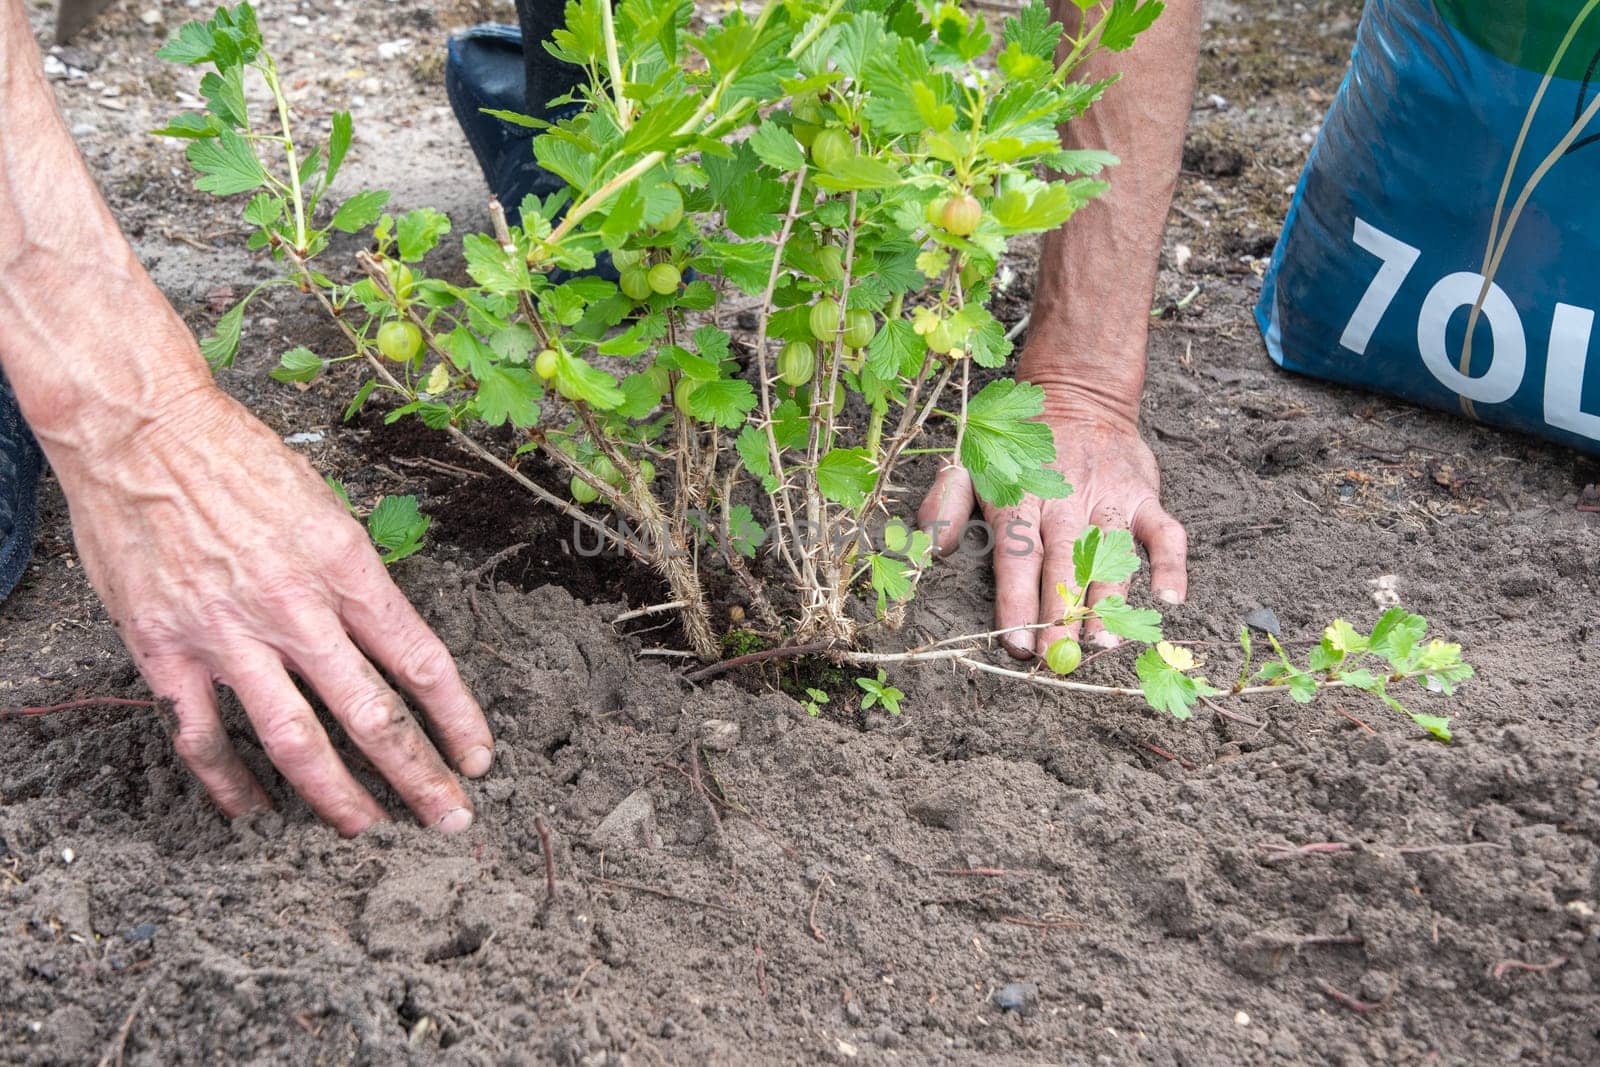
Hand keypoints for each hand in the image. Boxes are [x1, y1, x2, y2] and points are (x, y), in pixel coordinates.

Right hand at [52, 386, 492, 833]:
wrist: (141, 431)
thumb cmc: (240, 459)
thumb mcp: (326, 506)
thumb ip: (356, 577)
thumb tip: (389, 638)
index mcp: (345, 566)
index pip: (421, 661)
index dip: (457, 719)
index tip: (479, 758)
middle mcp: (295, 608)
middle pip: (372, 715)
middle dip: (419, 775)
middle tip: (450, 818)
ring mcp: (228, 635)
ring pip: (296, 740)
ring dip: (338, 795)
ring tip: (367, 827)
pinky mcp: (166, 650)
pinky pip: (203, 737)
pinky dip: (228, 783)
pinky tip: (253, 812)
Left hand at [917, 386, 1186, 658]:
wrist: (1075, 396)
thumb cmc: (1014, 446)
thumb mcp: (969, 463)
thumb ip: (945, 504)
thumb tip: (932, 548)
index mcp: (1019, 499)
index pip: (1016, 556)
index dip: (1016, 601)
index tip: (1016, 644)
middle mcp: (1063, 502)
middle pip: (1061, 565)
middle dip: (1059, 615)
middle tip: (1059, 660)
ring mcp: (1106, 499)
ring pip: (1109, 554)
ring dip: (1109, 598)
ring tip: (1105, 640)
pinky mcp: (1142, 497)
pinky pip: (1164, 532)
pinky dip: (1170, 563)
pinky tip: (1170, 599)